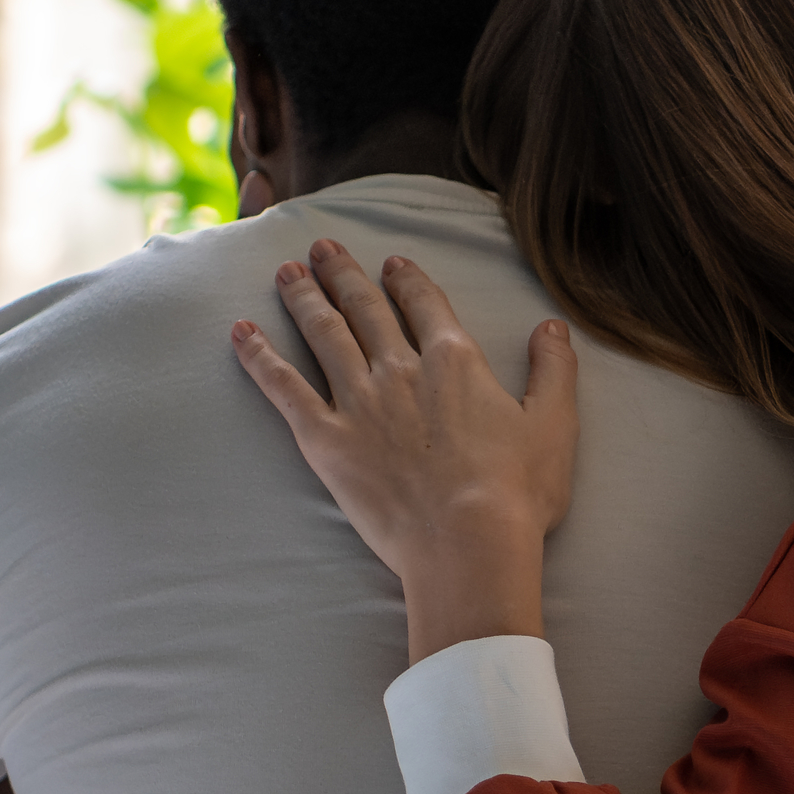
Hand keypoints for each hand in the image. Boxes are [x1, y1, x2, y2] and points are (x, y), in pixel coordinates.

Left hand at [233, 239, 578, 661]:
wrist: (467, 544)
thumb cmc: (517, 492)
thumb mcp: (554, 425)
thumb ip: (553, 369)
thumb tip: (552, 326)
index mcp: (454, 360)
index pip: (424, 302)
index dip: (406, 278)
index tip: (391, 261)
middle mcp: (400, 369)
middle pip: (364, 307)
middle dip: (342, 273)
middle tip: (321, 248)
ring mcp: (358, 402)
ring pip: (323, 334)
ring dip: (302, 297)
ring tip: (285, 271)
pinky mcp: (325, 440)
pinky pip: (283, 388)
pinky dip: (259, 357)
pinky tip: (239, 332)